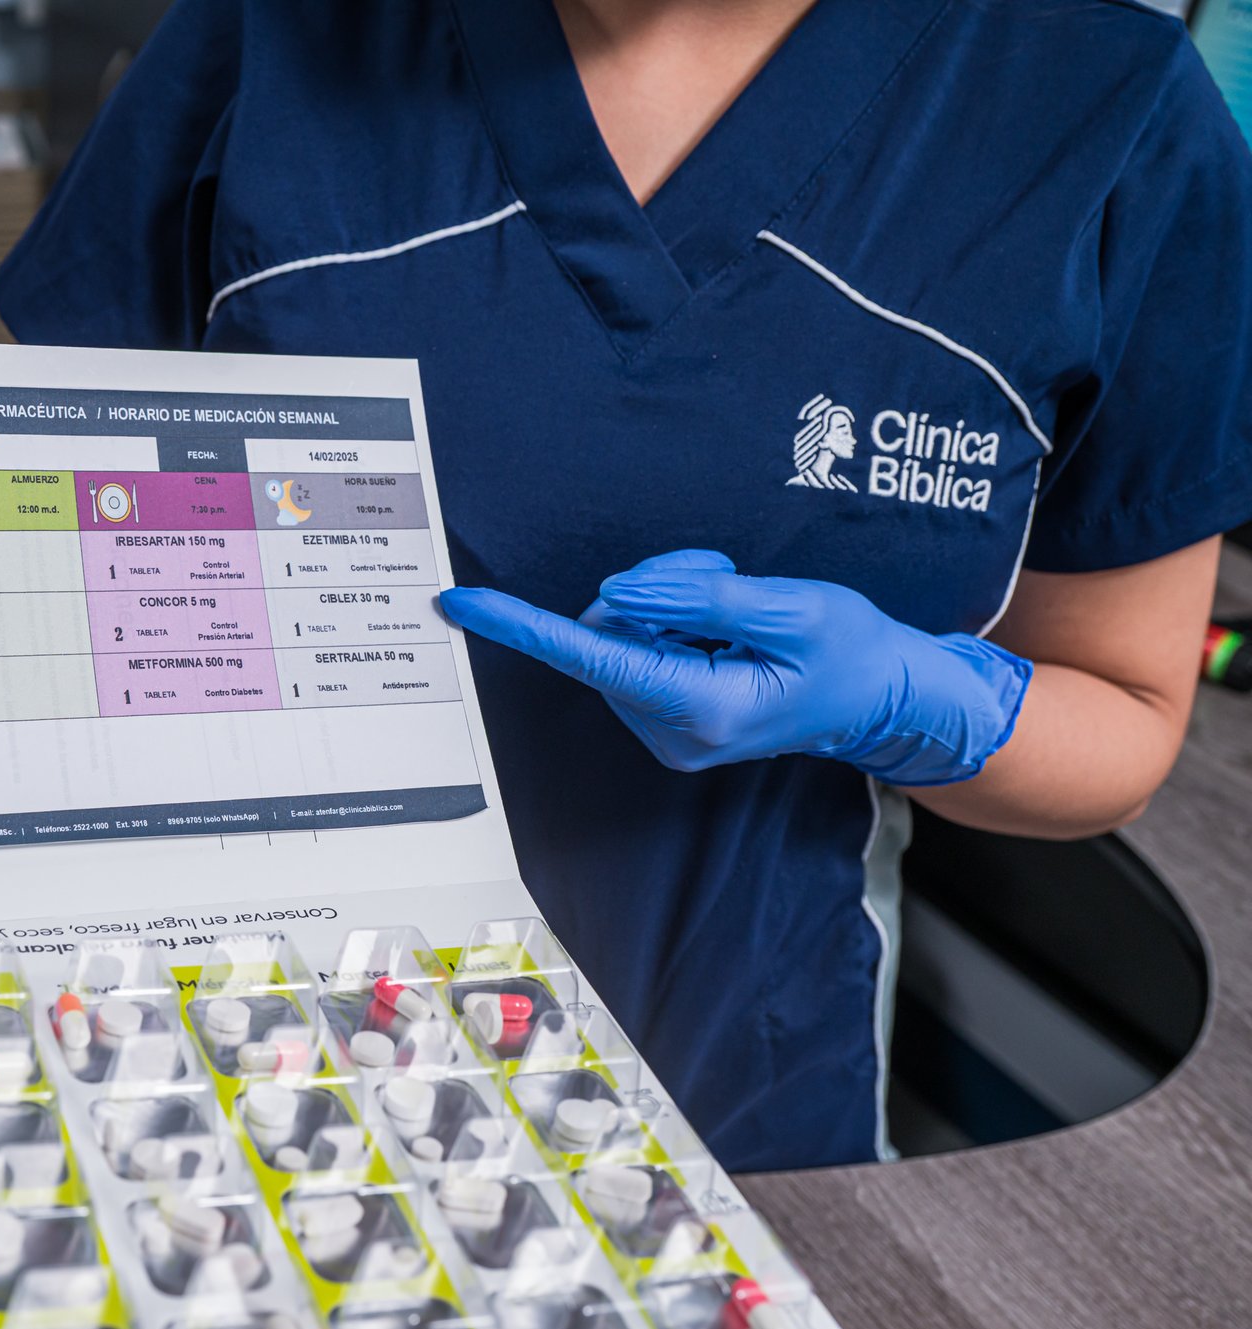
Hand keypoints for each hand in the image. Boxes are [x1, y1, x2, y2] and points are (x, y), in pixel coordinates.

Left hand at [439, 550, 1030, 785]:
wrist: (885, 700)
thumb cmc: (852, 654)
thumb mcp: (793, 611)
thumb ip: (698, 598)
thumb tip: (616, 594)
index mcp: (701, 709)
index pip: (592, 656)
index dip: (523, 625)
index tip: (463, 604)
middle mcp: (670, 729)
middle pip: (612, 629)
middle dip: (656, 588)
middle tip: (723, 579)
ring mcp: (666, 729)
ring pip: (625, 634)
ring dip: (671, 603)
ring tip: (736, 611)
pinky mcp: (667, 714)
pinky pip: (642, 648)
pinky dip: (675, 622)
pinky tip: (724, 632)